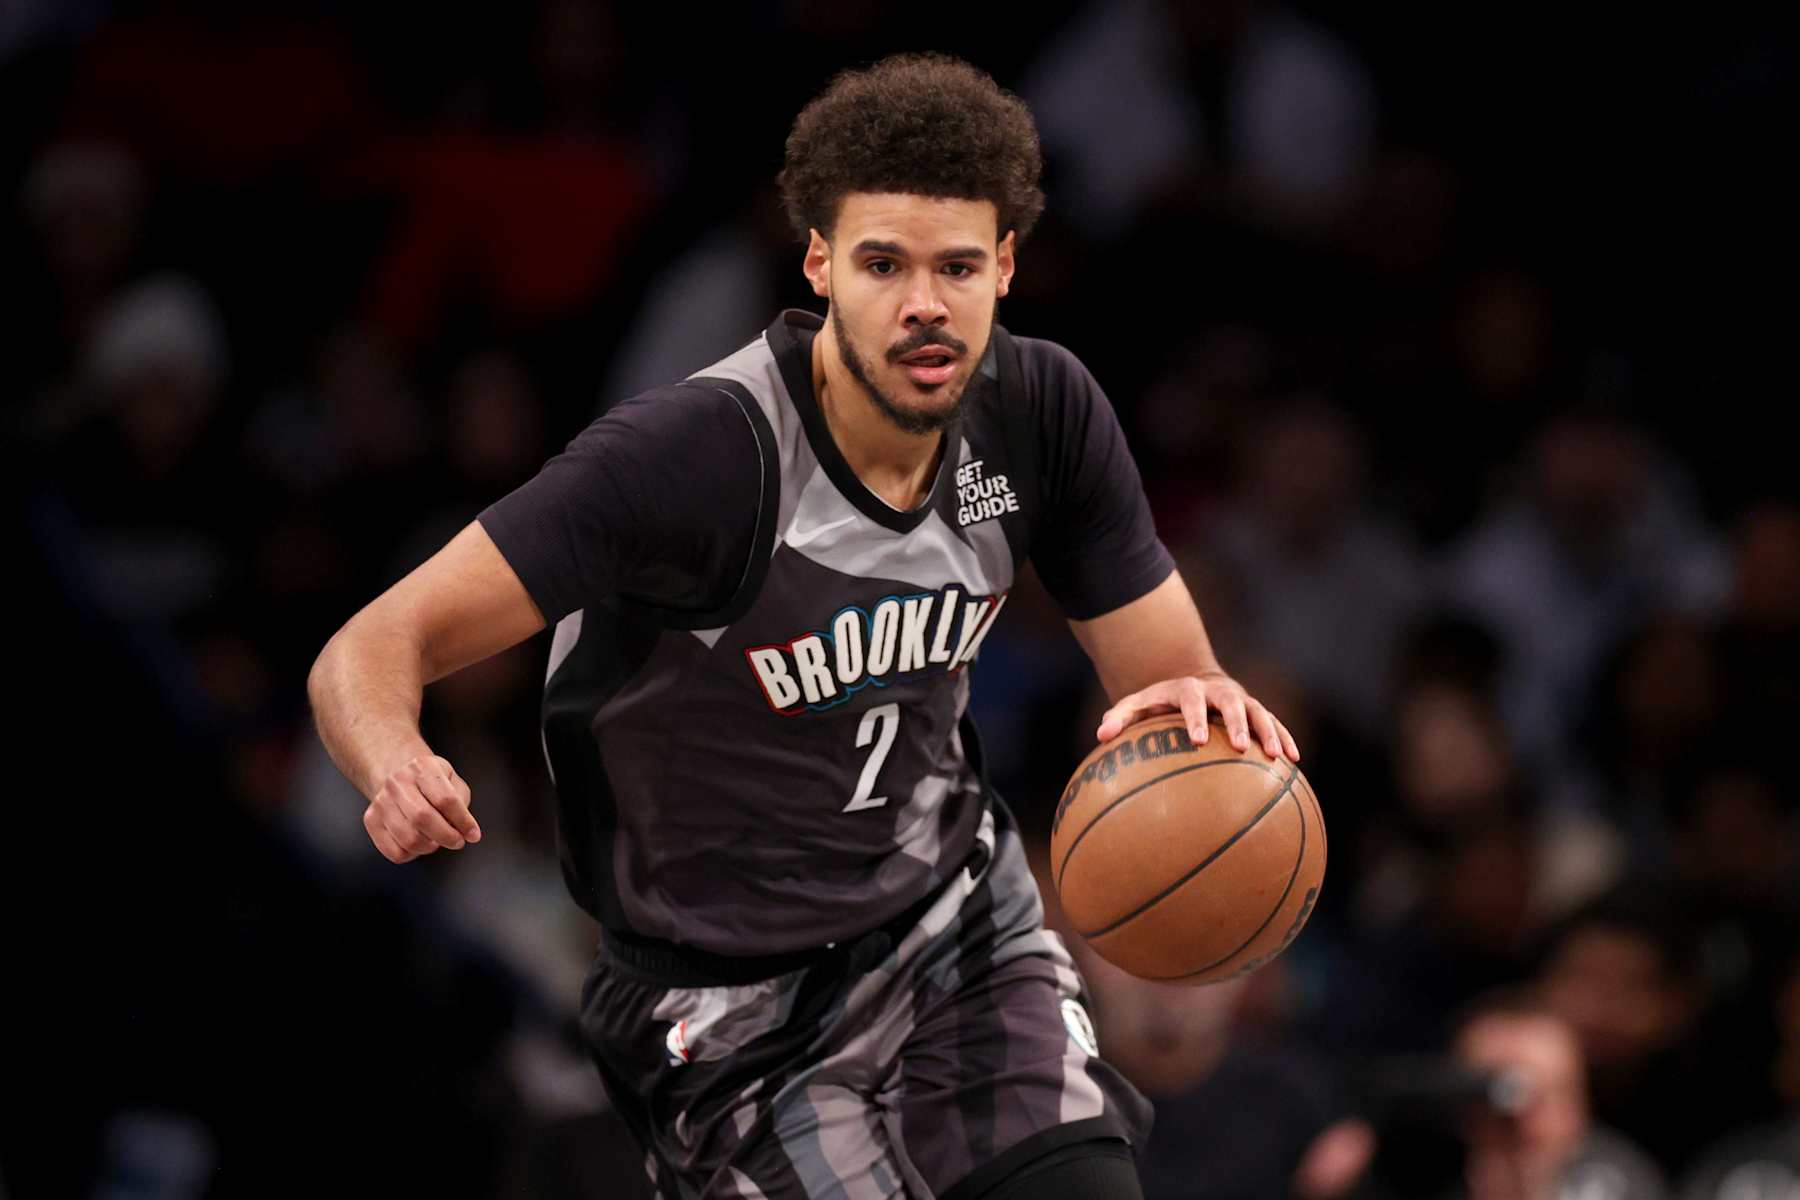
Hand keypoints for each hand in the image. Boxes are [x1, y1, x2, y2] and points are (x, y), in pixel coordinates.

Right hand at [363, 753, 481, 862]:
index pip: (446, 800)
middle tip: (457, 841)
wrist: (399, 776)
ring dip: (429, 847)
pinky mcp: (371, 819)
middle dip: (447, 836)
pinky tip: (419, 843)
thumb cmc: (431, 783)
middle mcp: (398, 782)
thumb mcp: (452, 782)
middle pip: (423, 818)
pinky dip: (412, 855)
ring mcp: (381, 800)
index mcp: (423, 767)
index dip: (463, 822)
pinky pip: (394, 851)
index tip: (473, 834)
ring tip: (436, 840)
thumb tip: (465, 831)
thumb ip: (460, 804)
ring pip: (408, 838)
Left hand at [1095, 671, 1300, 760]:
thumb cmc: (1159, 703)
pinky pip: (1274, 723)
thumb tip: (1101, 737)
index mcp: (1188, 690)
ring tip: (1279, 756)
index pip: (1191, 701)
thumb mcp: (1136, 705)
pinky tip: (1295, 760)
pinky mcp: (1256, 711)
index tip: (1198, 740)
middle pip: (1232, 703)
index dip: (1196, 718)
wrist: (1192, 681)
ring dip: (1270, 732)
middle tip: (1242, 747)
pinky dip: (1285, 737)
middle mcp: (1218, 692)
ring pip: (1260, 712)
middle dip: (1239, 724)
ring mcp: (1240, 700)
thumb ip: (1119, 717)